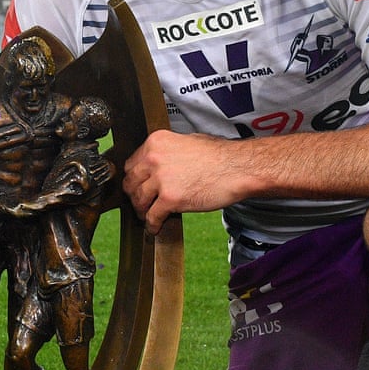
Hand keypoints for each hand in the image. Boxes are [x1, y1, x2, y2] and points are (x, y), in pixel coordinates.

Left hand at [123, 130, 246, 233]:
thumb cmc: (219, 156)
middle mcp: (154, 159)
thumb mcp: (186, 142)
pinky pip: (152, 216)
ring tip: (146, 216)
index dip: (134, 178)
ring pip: (139, 200)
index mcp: (156, 143)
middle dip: (134, 195)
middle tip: (139, 203)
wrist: (237, 168)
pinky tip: (155, 227)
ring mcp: (161, 179)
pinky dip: (152, 224)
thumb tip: (158, 164)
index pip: (132, 164)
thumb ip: (167, 152)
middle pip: (131, 182)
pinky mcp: (170, 199)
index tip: (137, 186)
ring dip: (141, 211)